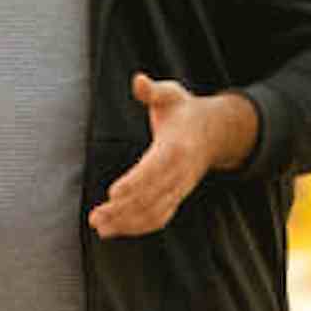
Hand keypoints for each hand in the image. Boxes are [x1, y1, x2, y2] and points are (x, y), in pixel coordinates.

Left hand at [88, 75, 256, 239]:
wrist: (215, 132)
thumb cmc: (184, 112)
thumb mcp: (171, 95)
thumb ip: (153, 91)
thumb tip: (138, 80)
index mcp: (177, 147)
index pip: (155, 168)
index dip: (135, 183)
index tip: (113, 194)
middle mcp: (181, 172)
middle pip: (152, 196)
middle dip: (123, 210)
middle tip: (95, 217)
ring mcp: (180, 188)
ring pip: (155, 212)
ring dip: (127, 224)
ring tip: (100, 227)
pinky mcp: (176, 197)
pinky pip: (159, 218)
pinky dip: (137, 228)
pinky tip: (114, 230)